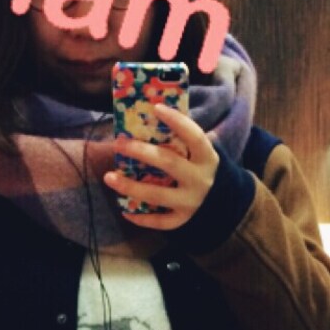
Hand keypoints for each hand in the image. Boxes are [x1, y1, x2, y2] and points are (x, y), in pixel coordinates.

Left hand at [103, 103, 218, 230]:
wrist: (221, 201)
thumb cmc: (199, 167)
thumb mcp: (199, 152)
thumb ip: (181, 138)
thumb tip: (148, 114)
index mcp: (206, 157)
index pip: (195, 136)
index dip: (177, 121)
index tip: (156, 108)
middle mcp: (200, 180)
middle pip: (169, 163)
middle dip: (142, 152)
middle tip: (118, 143)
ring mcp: (191, 202)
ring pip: (158, 195)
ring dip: (131, 187)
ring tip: (109, 177)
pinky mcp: (183, 219)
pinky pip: (161, 222)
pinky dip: (142, 219)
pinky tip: (125, 211)